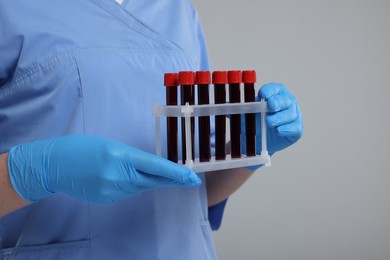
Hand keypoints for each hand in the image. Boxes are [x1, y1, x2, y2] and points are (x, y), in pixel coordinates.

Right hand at [8, 135, 200, 202]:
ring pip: (141, 187)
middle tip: (190, 180)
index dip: (176, 173)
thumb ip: (132, 158)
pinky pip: (128, 192)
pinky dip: (135, 185)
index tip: (192, 177)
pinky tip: (133, 179)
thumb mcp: (111, 146)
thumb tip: (150, 168)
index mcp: (121, 156)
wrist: (54, 165)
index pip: (156, 167)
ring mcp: (111, 190)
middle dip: (173, 180)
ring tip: (161, 175)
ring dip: (152, 181)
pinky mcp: (106, 199)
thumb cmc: (82, 148)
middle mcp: (118, 176)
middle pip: (152, 180)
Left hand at [242, 83, 302, 168]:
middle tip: (269, 107)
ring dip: (279, 118)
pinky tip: (278, 131)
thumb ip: (235, 108)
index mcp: (275, 93)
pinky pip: (295, 128)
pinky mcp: (296, 129)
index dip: (269, 91)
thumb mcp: (242, 114)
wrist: (259, 141)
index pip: (275, 88)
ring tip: (269, 123)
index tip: (262, 94)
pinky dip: (286, 129)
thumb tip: (222, 105)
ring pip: (291, 114)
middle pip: (286, 100)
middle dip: (277, 103)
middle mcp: (287, 102)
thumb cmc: (253, 123)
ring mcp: (293, 115)